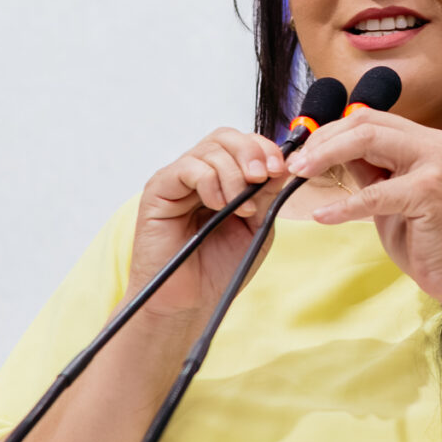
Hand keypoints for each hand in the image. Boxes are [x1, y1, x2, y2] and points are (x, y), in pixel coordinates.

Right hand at [128, 128, 288, 318]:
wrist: (190, 303)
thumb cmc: (219, 270)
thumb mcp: (256, 227)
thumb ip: (267, 194)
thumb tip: (282, 164)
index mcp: (223, 180)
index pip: (243, 144)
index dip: (264, 149)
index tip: (281, 169)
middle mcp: (199, 175)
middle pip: (225, 137)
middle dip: (250, 152)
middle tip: (262, 177)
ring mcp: (177, 181)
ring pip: (209, 150)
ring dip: (234, 175)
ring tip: (241, 209)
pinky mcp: (158, 190)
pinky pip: (187, 168)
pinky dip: (210, 182)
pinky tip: (218, 206)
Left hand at [285, 110, 441, 307]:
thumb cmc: (426, 238)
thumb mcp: (389, 194)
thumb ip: (368, 168)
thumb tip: (330, 151)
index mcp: (424, 141)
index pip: (368, 119)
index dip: (329, 132)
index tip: (301, 152)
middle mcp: (433, 144)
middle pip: (365, 123)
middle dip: (322, 140)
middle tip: (295, 163)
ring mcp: (434, 165)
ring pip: (368, 142)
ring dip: (326, 157)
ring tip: (300, 175)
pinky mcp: (429, 193)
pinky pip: (374, 193)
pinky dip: (343, 205)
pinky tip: (323, 215)